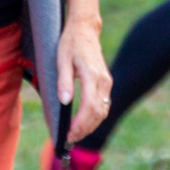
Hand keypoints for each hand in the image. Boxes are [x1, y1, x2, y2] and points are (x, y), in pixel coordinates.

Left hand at [57, 13, 111, 143]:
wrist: (85, 29)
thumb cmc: (71, 43)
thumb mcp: (62, 59)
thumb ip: (64, 81)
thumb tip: (65, 102)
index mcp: (92, 75)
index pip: (89, 106)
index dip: (80, 123)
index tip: (69, 133)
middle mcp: (103, 81)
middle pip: (98, 112)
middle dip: (84, 129)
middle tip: (69, 139)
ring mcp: (107, 82)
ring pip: (103, 111)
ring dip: (90, 126)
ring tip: (75, 135)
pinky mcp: (106, 83)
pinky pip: (104, 105)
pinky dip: (95, 118)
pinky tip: (84, 124)